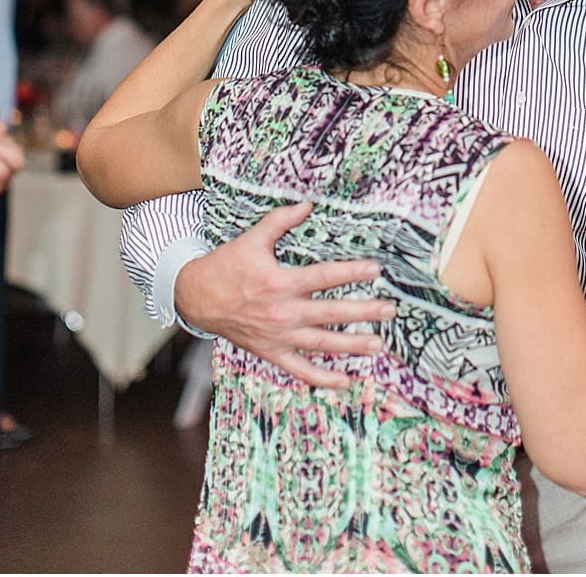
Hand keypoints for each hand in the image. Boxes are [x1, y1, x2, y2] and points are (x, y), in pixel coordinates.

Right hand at [174, 201, 393, 388]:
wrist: (195, 298)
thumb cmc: (226, 267)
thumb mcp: (251, 240)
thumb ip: (280, 221)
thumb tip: (308, 204)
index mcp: (280, 283)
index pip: (325, 277)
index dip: (352, 272)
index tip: (376, 269)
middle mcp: (282, 313)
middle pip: (331, 313)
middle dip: (364, 311)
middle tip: (391, 310)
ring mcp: (277, 336)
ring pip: (322, 344)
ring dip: (353, 345)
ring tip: (379, 343)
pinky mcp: (270, 352)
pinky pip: (299, 369)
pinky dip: (321, 378)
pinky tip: (345, 381)